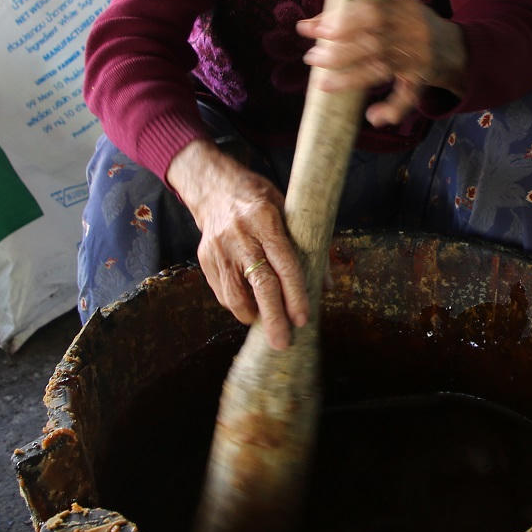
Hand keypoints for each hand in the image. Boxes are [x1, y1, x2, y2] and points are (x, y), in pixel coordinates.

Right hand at [166, 140, 308, 348]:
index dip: (295, 294)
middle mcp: (240, 235)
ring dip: (253, 315)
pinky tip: (250, 305)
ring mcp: (219, 248)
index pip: (284, 264)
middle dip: (273, 318)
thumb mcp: (288, 212)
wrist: (214, 188)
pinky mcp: (205, 259)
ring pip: (235, 295)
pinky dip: (238, 304)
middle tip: (283, 342)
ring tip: (267, 322)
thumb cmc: (259, 200)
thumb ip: (308, 246)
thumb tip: (326, 285)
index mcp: (265, 220)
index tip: (302, 319)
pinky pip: (223, 293)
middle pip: (260, 284)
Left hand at [296, 0, 467, 126]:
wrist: (459, 49)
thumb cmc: (415, 28)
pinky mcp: (423, 78)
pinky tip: (374, 117)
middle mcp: (413, 31)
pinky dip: (391, 109)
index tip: (311, 28)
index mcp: (403, 9)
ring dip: (351, 77)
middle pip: (372, 41)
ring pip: (382, 68)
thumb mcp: (397, 11)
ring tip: (324, 83)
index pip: (367, 11)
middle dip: (338, 49)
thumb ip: (362, 14)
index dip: (338, 20)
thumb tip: (313, 25)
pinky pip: (406, 96)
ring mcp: (419, 56)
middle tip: (311, 57)